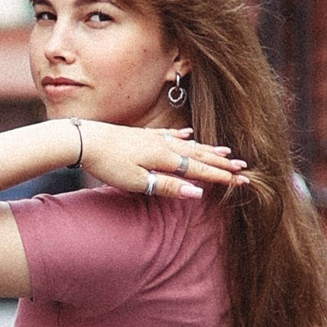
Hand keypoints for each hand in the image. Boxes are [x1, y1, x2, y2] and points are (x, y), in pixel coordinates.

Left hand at [74, 119, 247, 202]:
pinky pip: (171, 135)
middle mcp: (163, 145)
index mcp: (164, 158)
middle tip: (243, 167)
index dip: (222, 177)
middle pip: (199, 156)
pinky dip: (184, 136)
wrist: (84, 140)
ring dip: (208, 150)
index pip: (200, 170)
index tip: (242, 181)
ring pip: (188, 145)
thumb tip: (197, 192)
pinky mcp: (142, 135)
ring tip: (225, 152)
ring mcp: (153, 138)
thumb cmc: (108, 163)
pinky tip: (189, 134)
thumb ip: (168, 187)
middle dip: (221, 163)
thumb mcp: (137, 182)